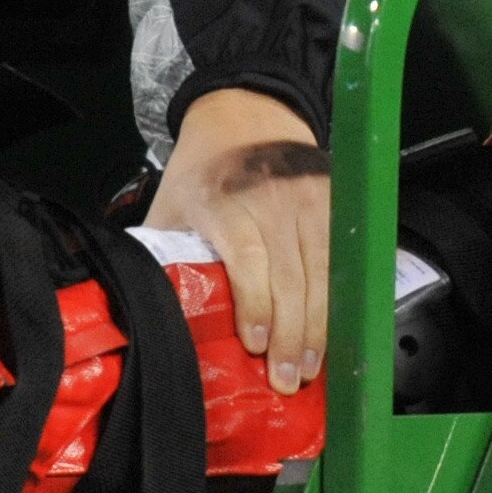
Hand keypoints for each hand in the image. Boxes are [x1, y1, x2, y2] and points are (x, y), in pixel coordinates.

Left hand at [148, 88, 328, 392]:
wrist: (246, 113)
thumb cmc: (203, 170)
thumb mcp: (171, 206)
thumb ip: (163, 255)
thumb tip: (148, 318)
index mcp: (226, 201)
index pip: (249, 260)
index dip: (256, 306)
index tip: (256, 346)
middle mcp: (274, 199)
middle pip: (292, 276)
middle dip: (293, 334)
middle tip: (288, 379)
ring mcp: (311, 198)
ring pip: (325, 271)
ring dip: (321, 324)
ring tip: (312, 366)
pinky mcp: (336, 200)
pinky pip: (343, 257)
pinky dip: (340, 297)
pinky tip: (334, 329)